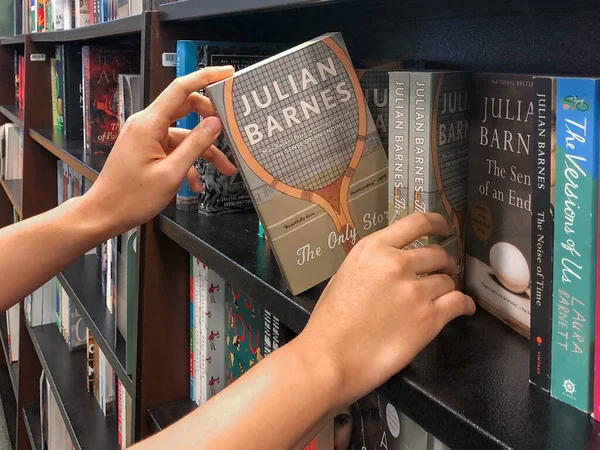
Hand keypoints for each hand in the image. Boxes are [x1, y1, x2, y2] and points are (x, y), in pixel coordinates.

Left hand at [79, 66, 236, 236]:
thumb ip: (195, 146)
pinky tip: (196, 185)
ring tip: (226, 170)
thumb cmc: (133, 197)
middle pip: (186, 109)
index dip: (206, 77)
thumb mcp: (171, 173)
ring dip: (204, 152)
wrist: (104, 214)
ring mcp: (146, 136)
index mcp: (149, 123)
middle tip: (232, 130)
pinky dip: (187, 163)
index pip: (181, 89)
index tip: (228, 73)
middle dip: (211, 121)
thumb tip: (216, 123)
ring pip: (183, 135)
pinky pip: (173, 149)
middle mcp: (147, 124)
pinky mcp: (147, 149)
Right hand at [299, 212, 475, 407]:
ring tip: (439, 299)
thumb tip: (389, 263)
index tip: (444, 228)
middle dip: (442, 263)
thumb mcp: (344, 275)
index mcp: (373, 248)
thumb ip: (371, 264)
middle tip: (439, 273)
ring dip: (445, 289)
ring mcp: (415, 290)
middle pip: (437, 254)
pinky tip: (463, 308)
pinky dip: (464, 305)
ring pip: (448, 280)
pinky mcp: (429, 318)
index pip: (417, 222)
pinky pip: (459, 302)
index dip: (437, 223)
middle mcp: (396, 263)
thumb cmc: (329, 321)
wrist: (330, 357)